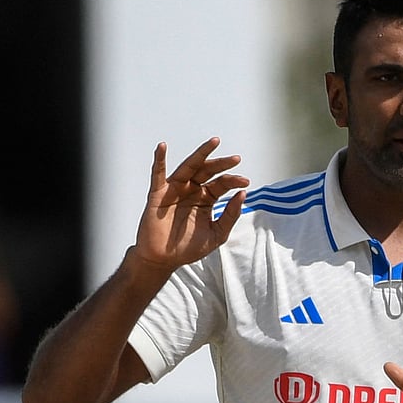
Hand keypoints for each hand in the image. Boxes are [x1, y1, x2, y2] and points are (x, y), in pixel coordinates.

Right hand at [132, 137, 249, 270]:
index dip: (233, 181)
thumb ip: (230, 215)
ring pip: (189, 168)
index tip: (245, 182)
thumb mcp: (217, 233)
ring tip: (214, 142)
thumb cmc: (189, 247)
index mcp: (206, 198)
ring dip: (201, 154)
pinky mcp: (158, 194)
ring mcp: (175, 190)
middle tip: (236, 159)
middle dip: (222, 164)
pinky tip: (162, 146)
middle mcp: (192, 191)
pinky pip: (157, 174)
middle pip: (208, 172)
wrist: (165, 259)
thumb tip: (243, 194)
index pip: (221, 184)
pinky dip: (159, 160)